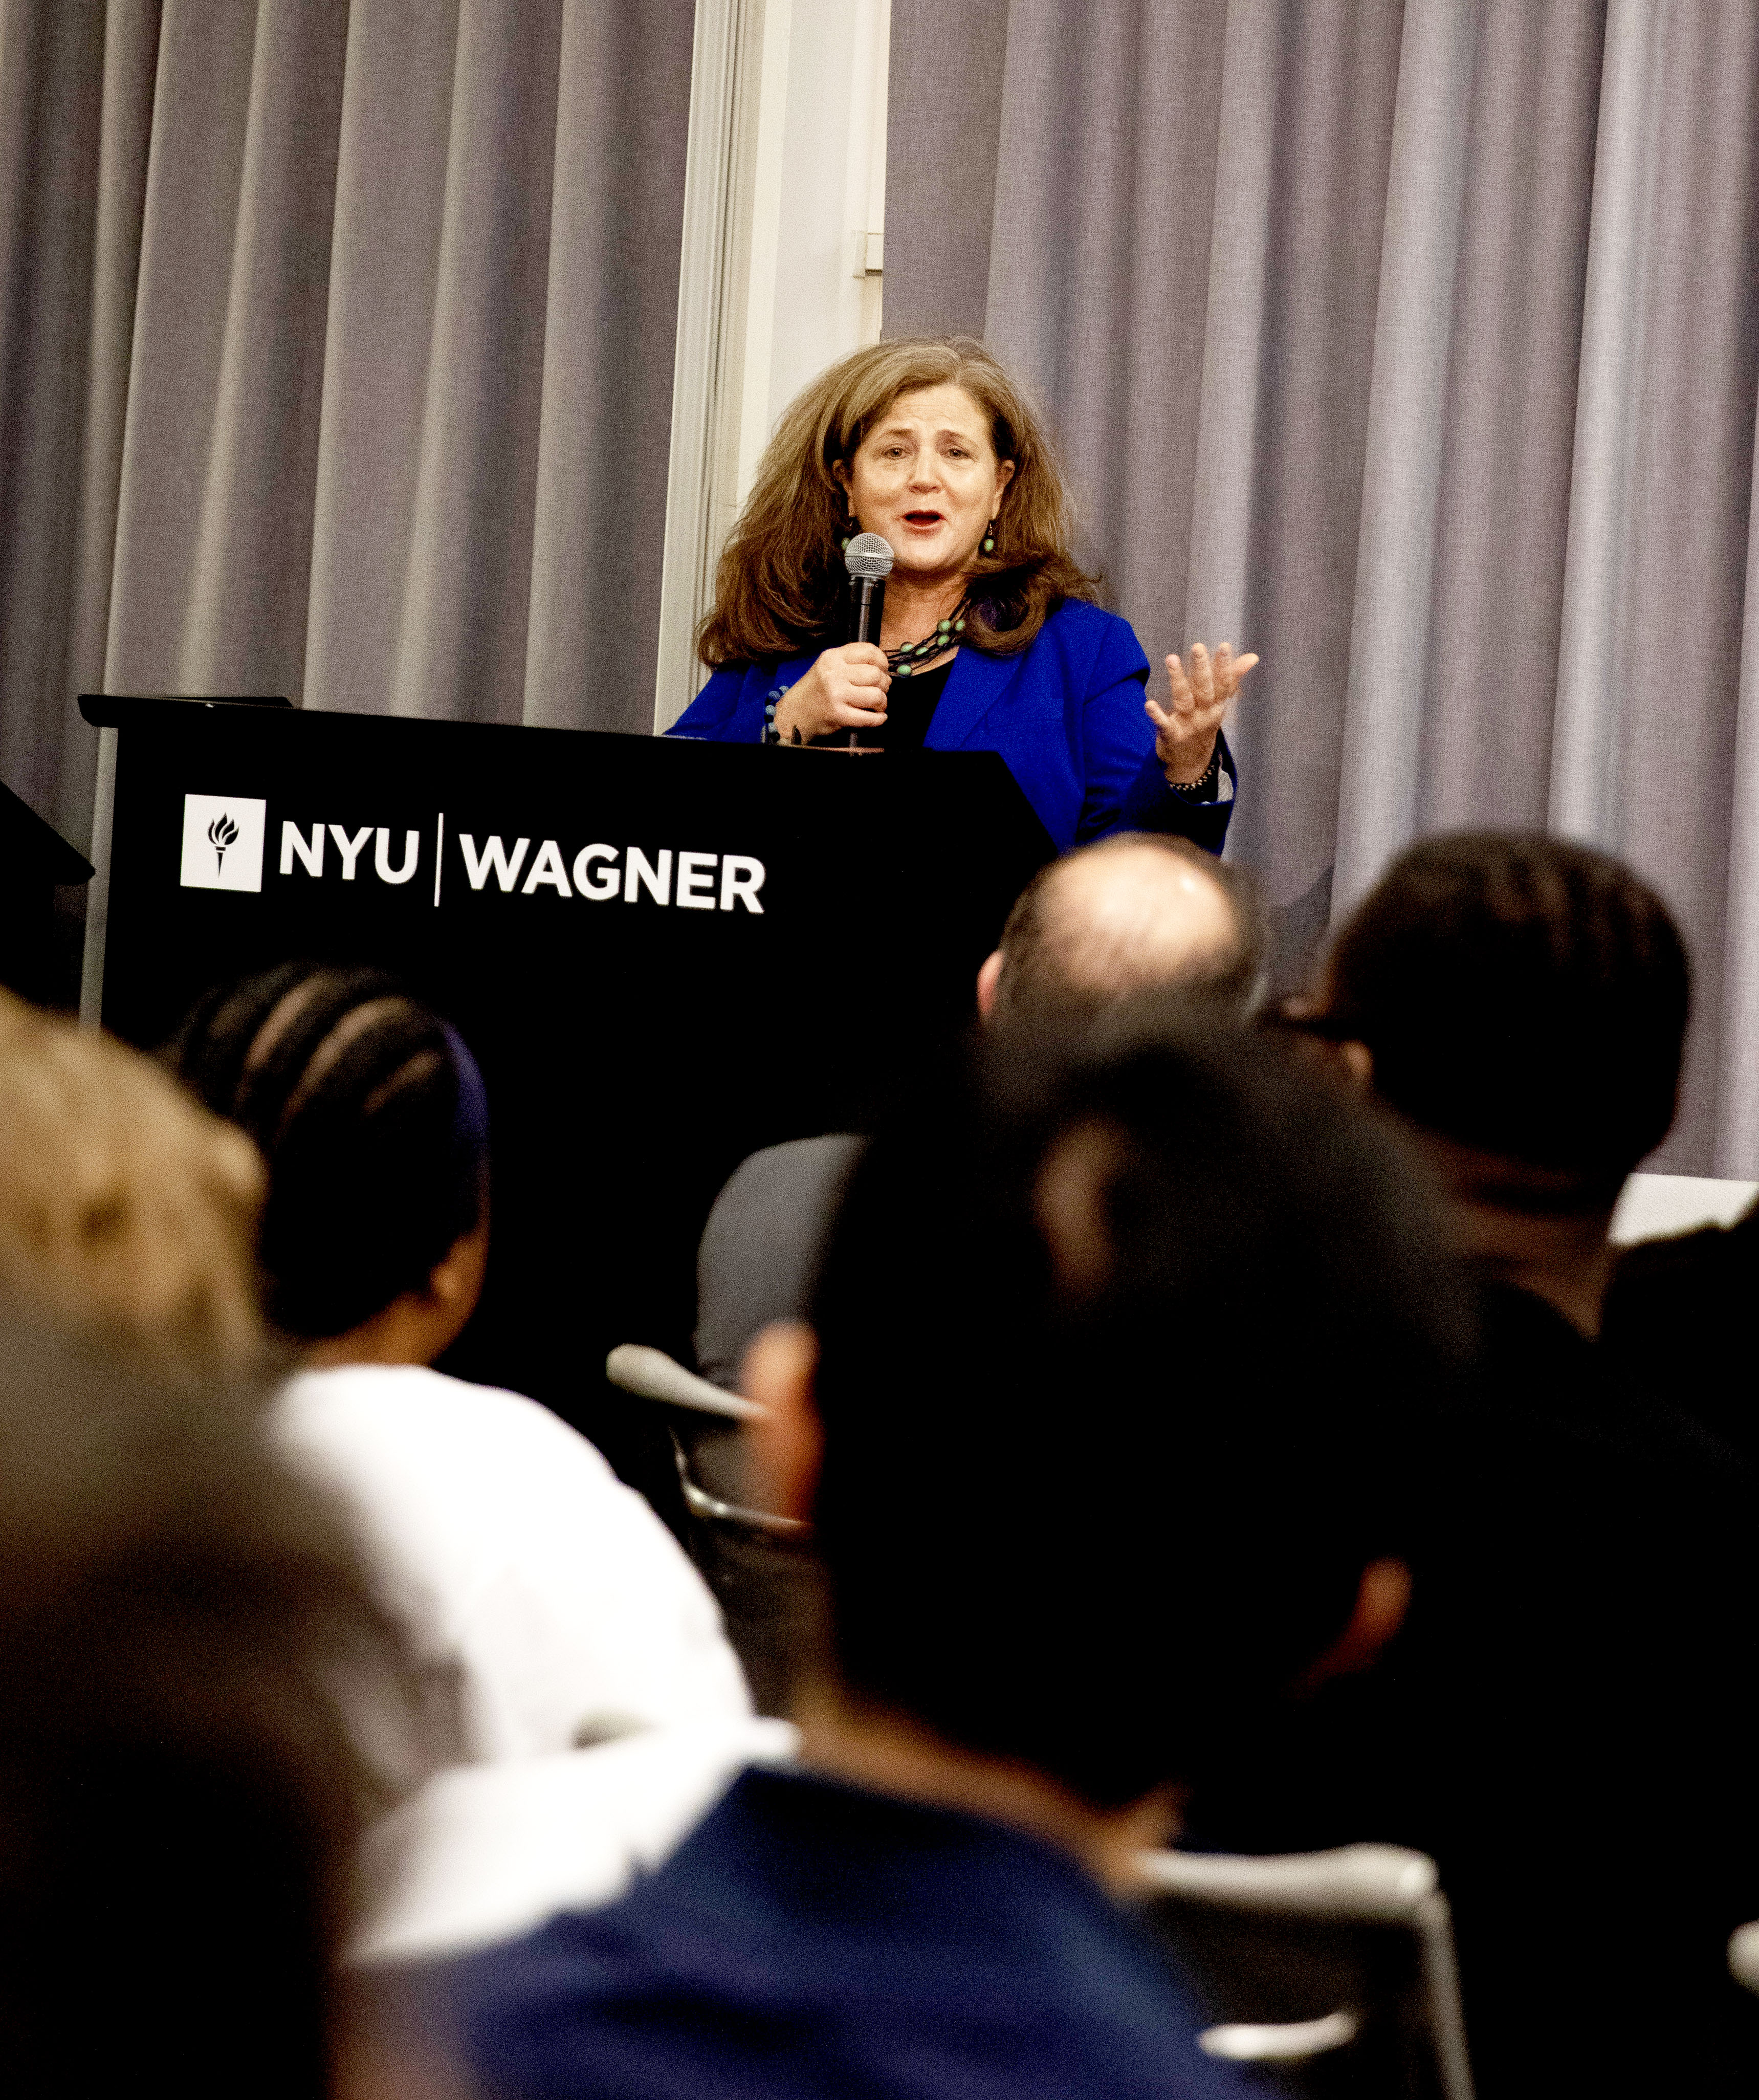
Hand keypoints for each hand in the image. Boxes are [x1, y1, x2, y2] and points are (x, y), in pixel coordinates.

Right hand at [774, 644, 890, 741]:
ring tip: (876, 705)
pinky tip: (877, 717)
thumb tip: (883, 669)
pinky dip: (878, 719)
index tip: (882, 670)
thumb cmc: (816, 690)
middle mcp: (834, 673)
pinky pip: (869, 718)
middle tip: (879, 690)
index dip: (882, 661)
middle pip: (875, 674)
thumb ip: (852, 662)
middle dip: (883, 684)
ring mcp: (836, 695)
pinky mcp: (839, 715)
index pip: (868, 651)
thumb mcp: (828, 666)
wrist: (794, 713)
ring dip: (882, 702)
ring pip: (876, 695)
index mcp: (833, 657)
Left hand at [1145, 641, 1257, 783]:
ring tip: (1171, 658)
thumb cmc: (1204, 724)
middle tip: (1198, 647)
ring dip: (1178, 679)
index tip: (1224, 646)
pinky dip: (1157, 715)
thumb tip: (1253, 656)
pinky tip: (1149, 705)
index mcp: (1217, 705)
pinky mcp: (1171, 735)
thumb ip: (1233, 678)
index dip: (1225, 666)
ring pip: (1184, 700)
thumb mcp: (1219, 704)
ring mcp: (1188, 725)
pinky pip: (1164, 725)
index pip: (1223, 683)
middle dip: (1202, 668)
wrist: (1192, 764)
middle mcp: (1204, 714)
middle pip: (1204, 689)